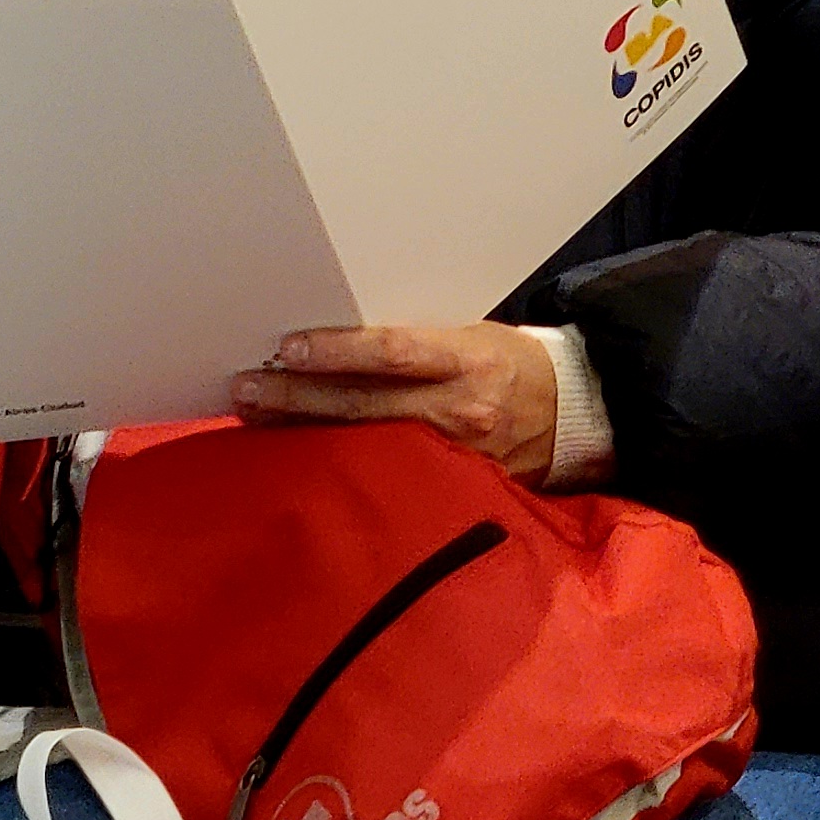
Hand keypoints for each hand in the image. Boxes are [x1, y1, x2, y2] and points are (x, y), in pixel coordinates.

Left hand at [230, 325, 560, 479]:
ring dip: (304, 431)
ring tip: (253, 417)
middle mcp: (458, 409)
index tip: (288, 348)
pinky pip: (385, 473)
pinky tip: (298, 457)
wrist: (574, 416)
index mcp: (465, 360)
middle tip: (244, 387)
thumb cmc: (510, 362)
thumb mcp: (472, 334)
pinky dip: (338, 464)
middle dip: (298, 397)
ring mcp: (454, 454)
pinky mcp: (453, 485)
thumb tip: (338, 337)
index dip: (337, 352)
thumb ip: (414, 340)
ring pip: (364, 443)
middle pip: (364, 405)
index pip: (392, 353)